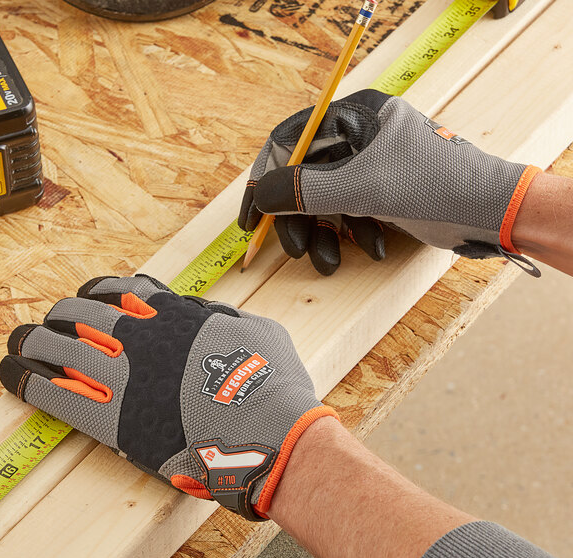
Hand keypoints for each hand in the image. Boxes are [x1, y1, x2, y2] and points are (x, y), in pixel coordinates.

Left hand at [0, 275, 336, 520]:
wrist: (271, 430)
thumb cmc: (273, 381)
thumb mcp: (258, 330)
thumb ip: (224, 318)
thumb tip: (205, 314)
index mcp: (177, 315)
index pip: (125, 290)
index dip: (102, 290)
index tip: (91, 296)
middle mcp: (144, 338)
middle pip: (85, 314)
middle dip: (63, 314)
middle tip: (51, 320)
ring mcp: (125, 377)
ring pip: (61, 348)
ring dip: (35, 341)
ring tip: (18, 342)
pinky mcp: (114, 420)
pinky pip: (57, 396)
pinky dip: (28, 383)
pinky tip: (11, 376)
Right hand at [239, 89, 540, 273]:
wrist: (488, 211)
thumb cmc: (432, 186)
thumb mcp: (360, 188)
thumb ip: (304, 191)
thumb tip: (260, 194)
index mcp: (354, 116)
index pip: (290, 142)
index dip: (264, 181)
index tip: (251, 218)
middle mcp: (360, 135)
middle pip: (306, 177)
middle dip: (300, 219)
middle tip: (295, 249)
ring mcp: (371, 163)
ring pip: (327, 200)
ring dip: (327, 234)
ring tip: (332, 260)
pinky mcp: (383, 189)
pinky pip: (350, 211)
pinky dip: (355, 233)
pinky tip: (375, 245)